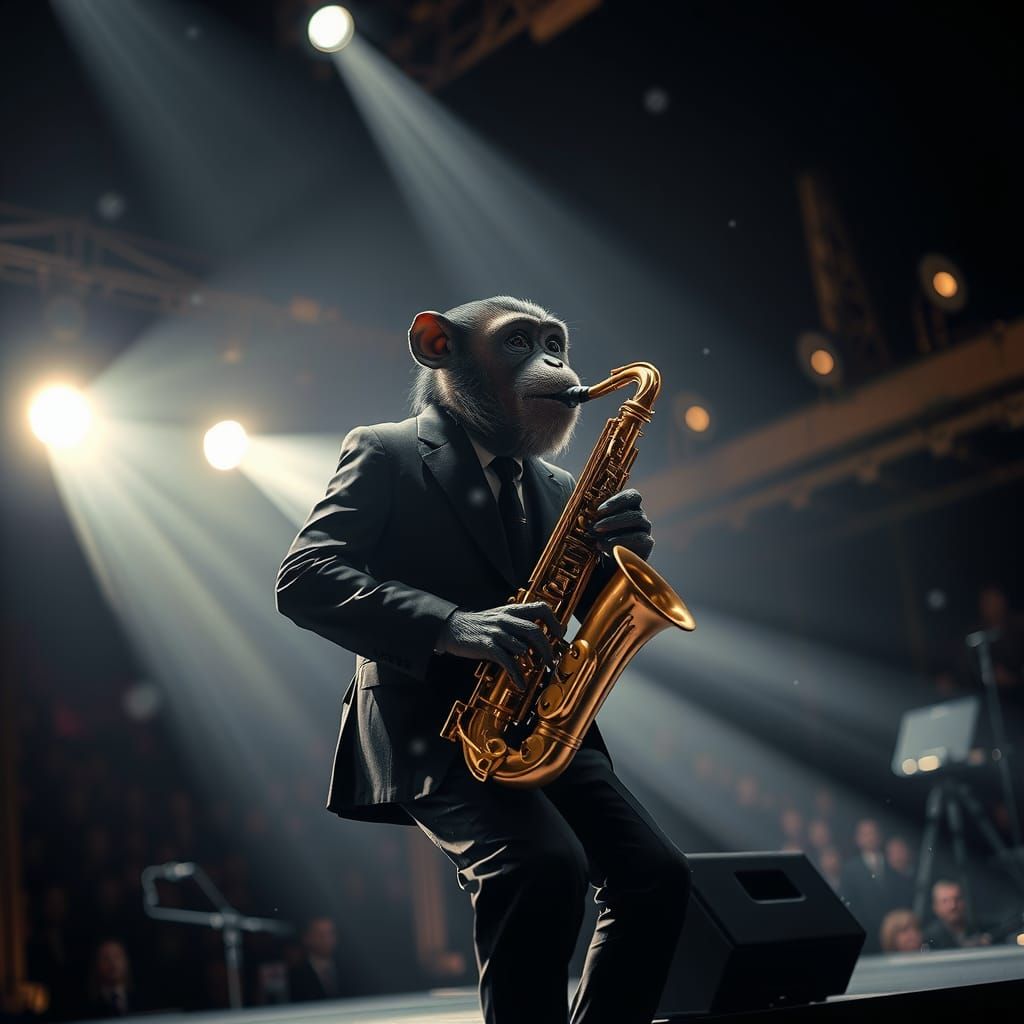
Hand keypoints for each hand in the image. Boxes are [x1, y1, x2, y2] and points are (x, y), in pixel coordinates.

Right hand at [436, 602, 564, 688]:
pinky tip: (521, 684)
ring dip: (534, 661)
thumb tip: (539, 638)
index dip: (554, 621)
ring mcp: (497, 632)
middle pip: (535, 631)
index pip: (541, 608)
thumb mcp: (500, 618)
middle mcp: (506, 619)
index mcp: (512, 610)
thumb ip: (518, 625)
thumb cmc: (480, 626)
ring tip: (540, 670)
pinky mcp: (487, 645)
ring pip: (523, 646)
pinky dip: (517, 674)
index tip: (560, 635)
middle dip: (548, 648)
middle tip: (552, 661)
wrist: (452, 628)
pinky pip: (508, 661)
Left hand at [587, 488, 653, 560]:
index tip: (599, 510)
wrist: (610, 564)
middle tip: (596, 527)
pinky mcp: (647, 544)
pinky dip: (622, 542)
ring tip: (598, 540)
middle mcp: (639, 516)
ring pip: (638, 521)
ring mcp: (645, 529)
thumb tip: (581, 519)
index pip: (632, 496)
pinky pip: (640, 539)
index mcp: (629, 506)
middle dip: (613, 519)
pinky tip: (605, 546)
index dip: (616, 501)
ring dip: (617, 529)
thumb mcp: (593, 529)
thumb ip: (589, 522)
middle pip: (634, 510)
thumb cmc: (601, 539)